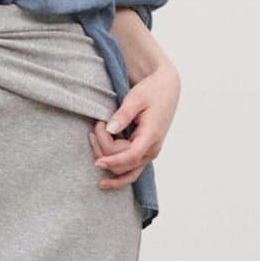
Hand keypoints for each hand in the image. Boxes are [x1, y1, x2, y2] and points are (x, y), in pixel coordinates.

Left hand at [90, 60, 180, 190]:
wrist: (166, 90)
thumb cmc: (152, 92)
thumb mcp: (136, 97)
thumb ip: (123, 114)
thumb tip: (110, 129)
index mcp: (152, 135)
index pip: (131, 157)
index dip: (113, 162)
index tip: (97, 162)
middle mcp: (152, 150)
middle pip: (123, 164)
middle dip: (104, 150)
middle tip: (97, 125)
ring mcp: (148, 154)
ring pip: (124, 170)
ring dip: (107, 160)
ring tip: (93, 138)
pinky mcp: (143, 153)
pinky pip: (127, 168)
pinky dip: (113, 165)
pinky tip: (100, 157)